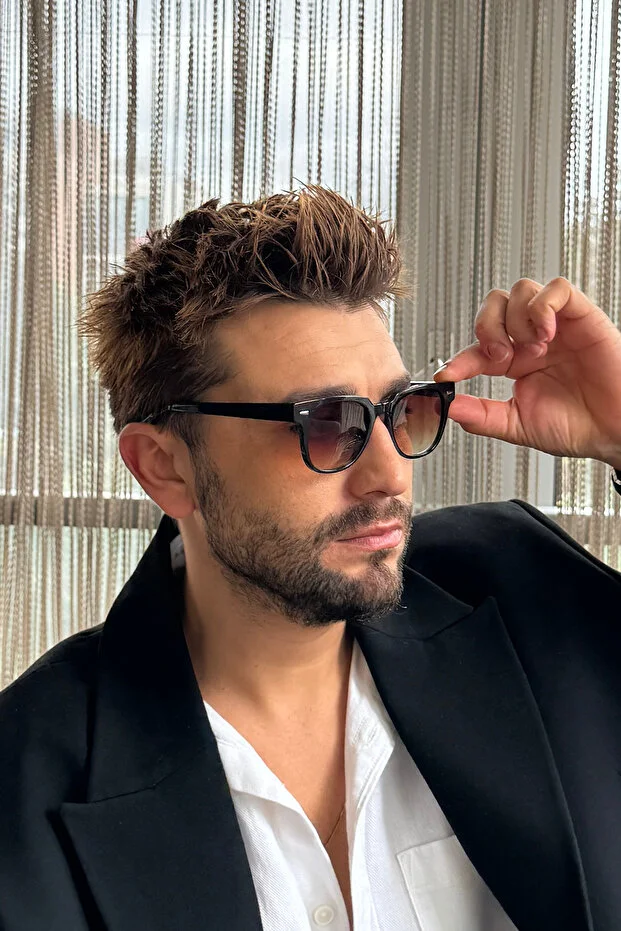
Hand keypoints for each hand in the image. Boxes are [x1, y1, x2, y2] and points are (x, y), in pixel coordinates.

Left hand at [433, 277, 620, 468]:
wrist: (616, 432)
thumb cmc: (578, 427)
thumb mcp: (519, 425)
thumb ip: (483, 416)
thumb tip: (448, 407)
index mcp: (515, 363)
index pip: (476, 348)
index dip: (458, 359)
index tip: (447, 376)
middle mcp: (532, 339)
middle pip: (493, 304)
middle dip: (487, 328)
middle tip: (500, 358)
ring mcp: (556, 326)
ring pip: (520, 290)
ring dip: (516, 320)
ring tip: (533, 350)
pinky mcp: (582, 316)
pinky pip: (556, 289)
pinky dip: (543, 307)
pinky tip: (546, 335)